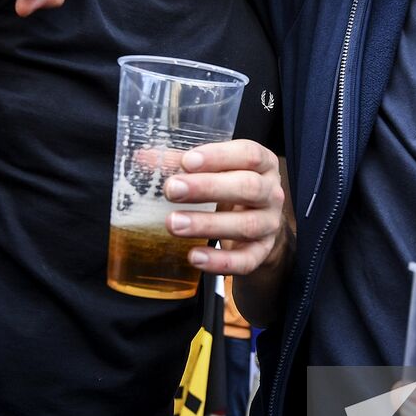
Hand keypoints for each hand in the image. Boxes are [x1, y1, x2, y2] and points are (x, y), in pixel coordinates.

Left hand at [162, 140, 284, 275]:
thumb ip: (184, 164)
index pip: (248, 154)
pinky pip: (245, 260)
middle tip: (171, 190)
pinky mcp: (262, 252)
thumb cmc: (231, 189)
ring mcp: (270, 224)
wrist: (258, 226)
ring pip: (245, 225)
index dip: (219, 156)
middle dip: (208, 188)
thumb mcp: (215, 172)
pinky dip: (219, 261)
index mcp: (263, 164)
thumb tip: (143, 158)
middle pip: (247, 187)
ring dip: (207, 225)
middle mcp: (271, 193)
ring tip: (173, 224)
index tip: (187, 161)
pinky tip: (193, 256)